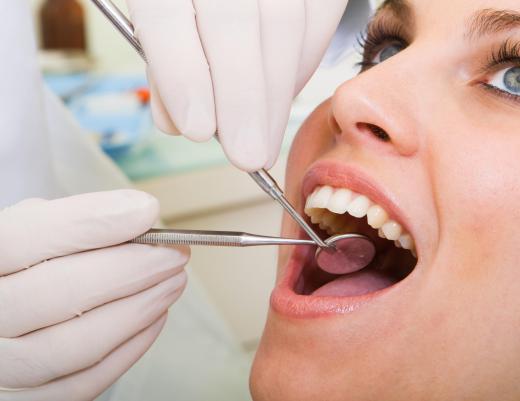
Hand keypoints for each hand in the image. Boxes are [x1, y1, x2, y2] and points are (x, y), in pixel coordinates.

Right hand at [0, 190, 188, 400]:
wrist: (6, 318)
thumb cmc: (27, 268)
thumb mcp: (36, 232)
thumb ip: (78, 221)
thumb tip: (141, 211)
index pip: (25, 238)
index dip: (93, 222)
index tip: (146, 211)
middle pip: (60, 292)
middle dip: (133, 269)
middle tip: (174, 255)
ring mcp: (0, 366)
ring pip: (77, 345)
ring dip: (140, 309)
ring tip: (173, 282)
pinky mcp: (26, 400)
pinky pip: (84, 383)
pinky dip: (129, 347)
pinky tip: (154, 316)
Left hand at [127, 0, 348, 170]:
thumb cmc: (186, 3)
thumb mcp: (156, 20)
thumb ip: (164, 67)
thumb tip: (181, 124)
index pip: (166, 14)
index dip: (182, 75)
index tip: (197, 130)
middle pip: (235, 21)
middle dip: (242, 100)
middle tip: (246, 155)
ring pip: (285, 23)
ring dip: (275, 97)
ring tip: (264, 143)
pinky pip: (317, 16)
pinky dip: (302, 66)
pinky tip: (282, 98)